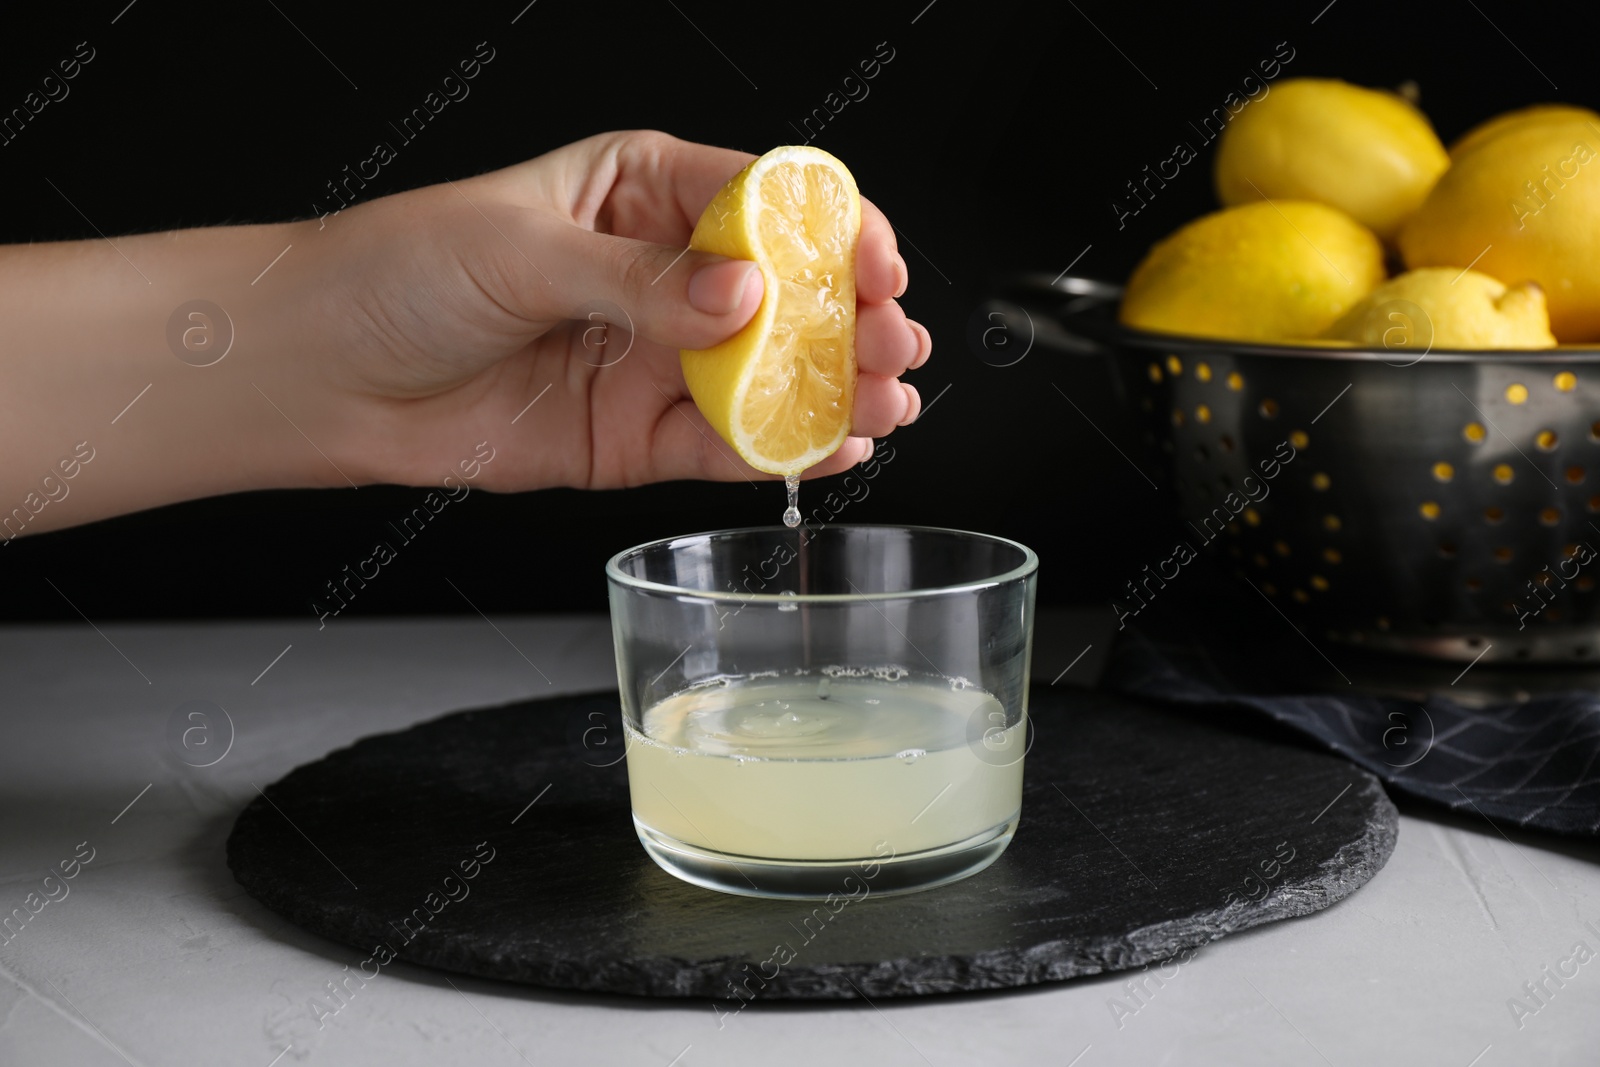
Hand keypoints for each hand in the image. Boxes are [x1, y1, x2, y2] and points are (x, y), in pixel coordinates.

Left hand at [306, 129, 930, 490]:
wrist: (325, 374)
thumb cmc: (402, 273)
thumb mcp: (523, 250)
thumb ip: (638, 281)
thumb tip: (744, 296)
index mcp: (642, 193)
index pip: (765, 201)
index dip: (833, 230)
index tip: (874, 263)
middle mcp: (664, 278)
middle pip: (786, 295)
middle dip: (850, 318)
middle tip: (891, 342)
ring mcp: (655, 361)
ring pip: (768, 376)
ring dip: (833, 389)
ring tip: (885, 401)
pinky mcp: (637, 437)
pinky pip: (723, 445)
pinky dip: (779, 452)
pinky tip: (830, 448)